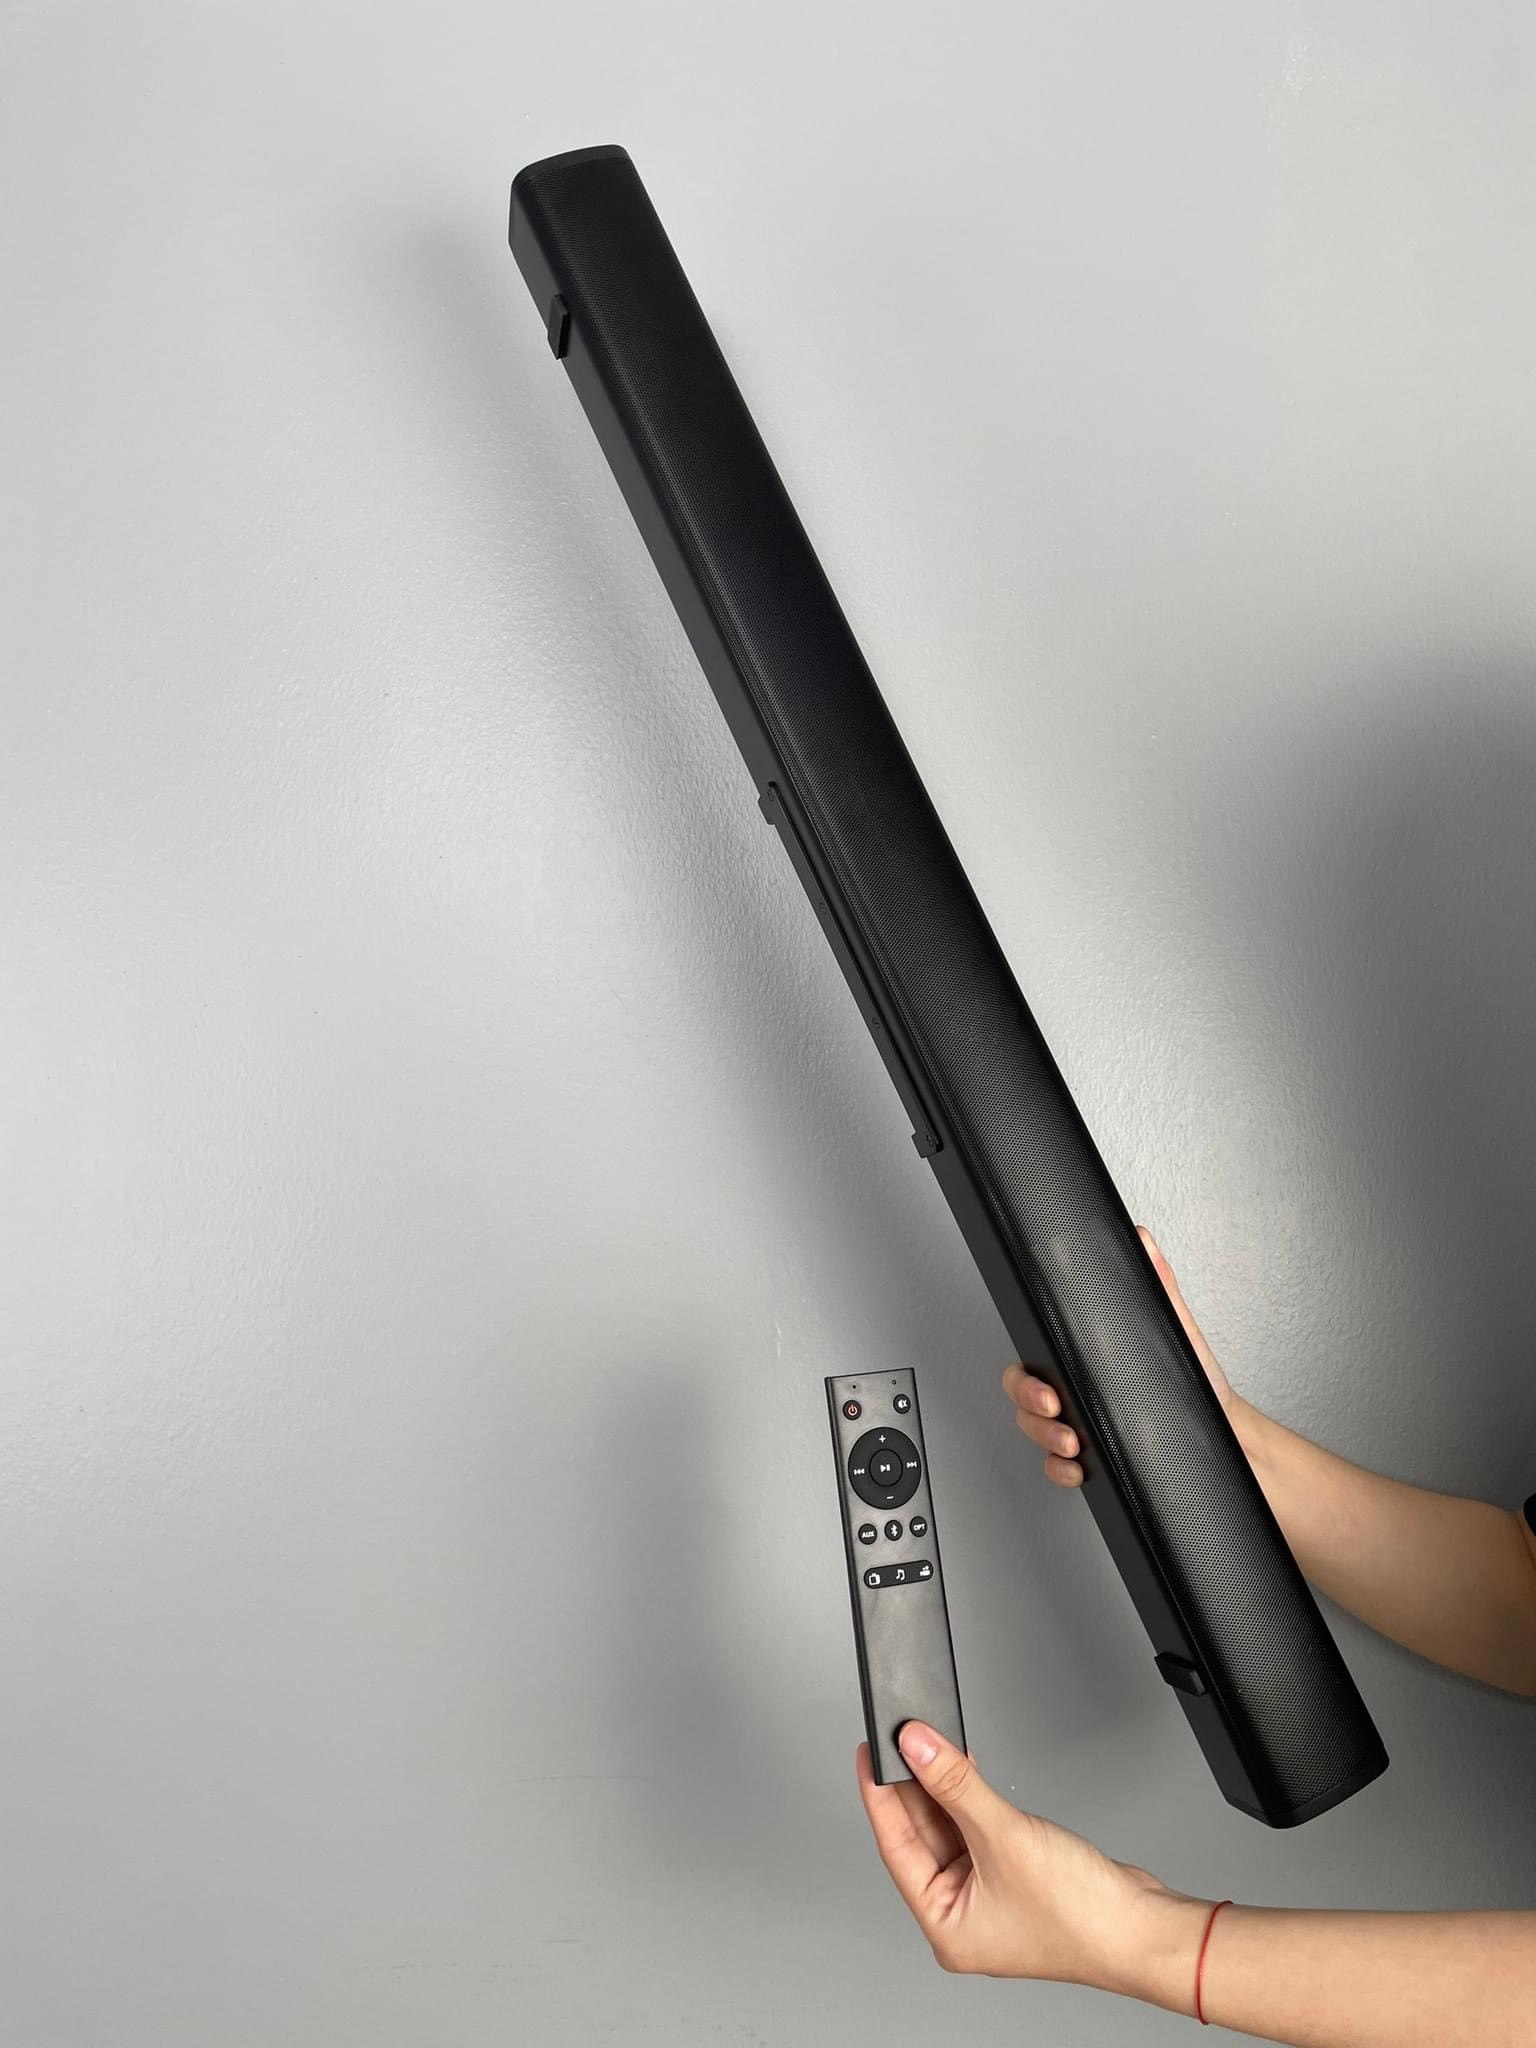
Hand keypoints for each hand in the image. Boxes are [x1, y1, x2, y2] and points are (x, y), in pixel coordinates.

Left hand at [857, 1721, 1207, 2003]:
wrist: (1143, 1928)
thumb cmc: (1081, 1915)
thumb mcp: (1003, 1836)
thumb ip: (954, 1785)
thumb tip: (915, 1746)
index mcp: (945, 1927)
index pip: (896, 1848)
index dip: (879, 1796)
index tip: (869, 1752)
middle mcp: (963, 1915)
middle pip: (922, 1836)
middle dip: (913, 1785)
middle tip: (902, 1736)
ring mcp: (990, 1897)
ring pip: (950, 1829)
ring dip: (944, 1787)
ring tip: (931, 1742)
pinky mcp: (1014, 1877)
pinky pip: (977, 1829)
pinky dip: (971, 1799)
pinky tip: (964, 1767)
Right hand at [1003, 1224, 1235, 1486]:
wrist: (1230, 1441)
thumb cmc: (1201, 1387)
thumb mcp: (1177, 1332)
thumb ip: (1157, 1286)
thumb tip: (1143, 1240)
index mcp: (1087, 1360)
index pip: (1038, 1358)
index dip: (1027, 1371)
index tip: (1046, 1382)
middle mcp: (1079, 1392)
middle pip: (1025, 1395)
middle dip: (1029, 1404)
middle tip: (1055, 1408)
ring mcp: (1083, 1427)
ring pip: (1035, 1431)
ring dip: (1044, 1438)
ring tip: (1073, 1443)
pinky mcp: (1095, 1460)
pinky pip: (1057, 1468)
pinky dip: (1061, 1470)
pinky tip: (1081, 1468)